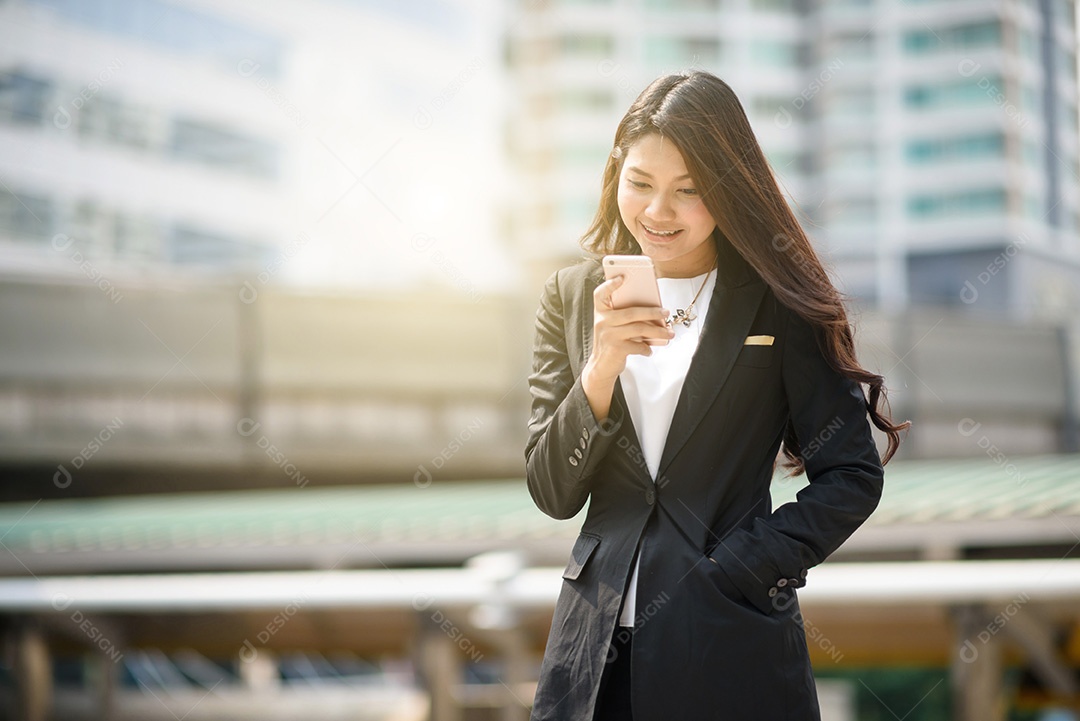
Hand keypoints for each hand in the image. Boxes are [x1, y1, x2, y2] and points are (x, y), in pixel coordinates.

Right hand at [582, 275, 672, 420]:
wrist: (601, 366)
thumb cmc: (611, 341)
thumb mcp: (612, 325)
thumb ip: (625, 315)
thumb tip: (652, 310)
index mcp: (600, 311)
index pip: (600, 294)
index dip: (610, 284)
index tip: (623, 277)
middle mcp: (602, 321)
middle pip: (631, 312)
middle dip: (652, 312)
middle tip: (666, 313)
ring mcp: (608, 335)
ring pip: (639, 329)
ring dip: (657, 331)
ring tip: (669, 333)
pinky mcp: (616, 349)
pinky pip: (638, 345)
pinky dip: (646, 348)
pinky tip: (649, 350)